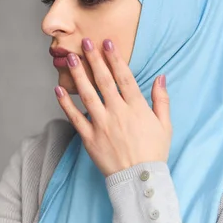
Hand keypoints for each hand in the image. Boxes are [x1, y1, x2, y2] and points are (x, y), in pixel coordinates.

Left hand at [55, 38, 171, 176]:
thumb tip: (161, 77)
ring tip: (71, 58)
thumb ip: (162, 99)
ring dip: (79, 75)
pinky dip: (65, 103)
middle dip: (94, 59)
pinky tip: (57, 89)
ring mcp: (102, 125)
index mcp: (136, 108)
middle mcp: (117, 113)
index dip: (115, 58)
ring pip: (87, 94)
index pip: (124, 77)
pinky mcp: (89, 138)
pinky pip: (75, 117)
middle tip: (85, 42)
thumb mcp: (165, 125)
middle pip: (103, 81)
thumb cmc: (154, 152)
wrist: (140, 180)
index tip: (107, 43)